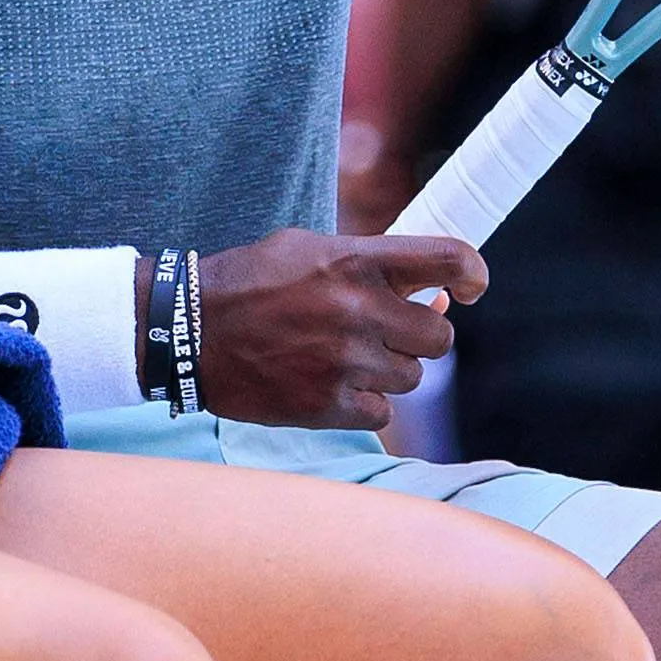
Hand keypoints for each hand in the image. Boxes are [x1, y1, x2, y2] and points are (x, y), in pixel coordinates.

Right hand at [187, 228, 486, 429]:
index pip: (449, 258)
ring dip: (386, 371)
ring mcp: (346, 362)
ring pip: (411, 378)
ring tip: (340, 356)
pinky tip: (326, 383)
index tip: (471, 288)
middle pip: (439, 336)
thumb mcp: (309, 248)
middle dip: (417, 336)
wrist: (187, 331)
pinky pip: (381, 412)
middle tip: (382, 332)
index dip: (473, 273)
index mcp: (356, 260)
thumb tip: (436, 292)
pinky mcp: (330, 405)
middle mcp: (359, 310)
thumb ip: (371, 264)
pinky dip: (361, 402)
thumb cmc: (250, 283)